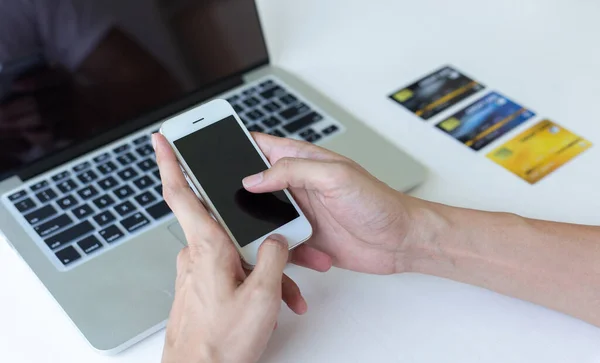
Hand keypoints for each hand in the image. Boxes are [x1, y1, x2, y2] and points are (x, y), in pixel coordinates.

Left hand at [0, 67, 74, 160]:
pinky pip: (53, 134)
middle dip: (15, 109)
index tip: (14, 86)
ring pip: (43, 118)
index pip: (49, 78)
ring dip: (20, 122)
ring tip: (3, 126)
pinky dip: (36, 135)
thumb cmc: (65, 90)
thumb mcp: (58, 78)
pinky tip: (24, 134)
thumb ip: (38, 76)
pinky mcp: (75, 130)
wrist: (97, 104)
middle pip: (40, 102)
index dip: (32, 82)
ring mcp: (74, 113)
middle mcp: (70, 95)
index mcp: (64, 78)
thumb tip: (12, 87)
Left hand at [153, 134, 330, 362]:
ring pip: (239, 257)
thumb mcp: (262, 295)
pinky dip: (254, 284)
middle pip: (233, 230)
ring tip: (288, 297)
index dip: (171, 163)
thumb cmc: (220, 343)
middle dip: (263, 243)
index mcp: (206, 247)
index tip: (161, 139)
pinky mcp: (202, 288)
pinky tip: (274, 305)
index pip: (182, 193)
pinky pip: (233, 274)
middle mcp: (197, 255)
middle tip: (286, 264)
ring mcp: (198, 273)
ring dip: (266, 273)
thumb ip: (274, 257)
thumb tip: (277, 240)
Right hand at [243, 133, 422, 274]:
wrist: (400, 241)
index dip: (233, 145)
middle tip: (226, 212)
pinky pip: (280, 247)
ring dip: (264, 234)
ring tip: (286, 240)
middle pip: (252, 188)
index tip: (207, 153)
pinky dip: (286, 255)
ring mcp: (298, 213)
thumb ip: (292, 171)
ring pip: (261, 221)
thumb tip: (253, 178)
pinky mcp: (304, 239)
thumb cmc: (378, 202)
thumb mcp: (335, 177)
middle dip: (238, 200)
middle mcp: (295, 186)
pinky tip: (312, 256)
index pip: (258, 146)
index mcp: (301, 161)